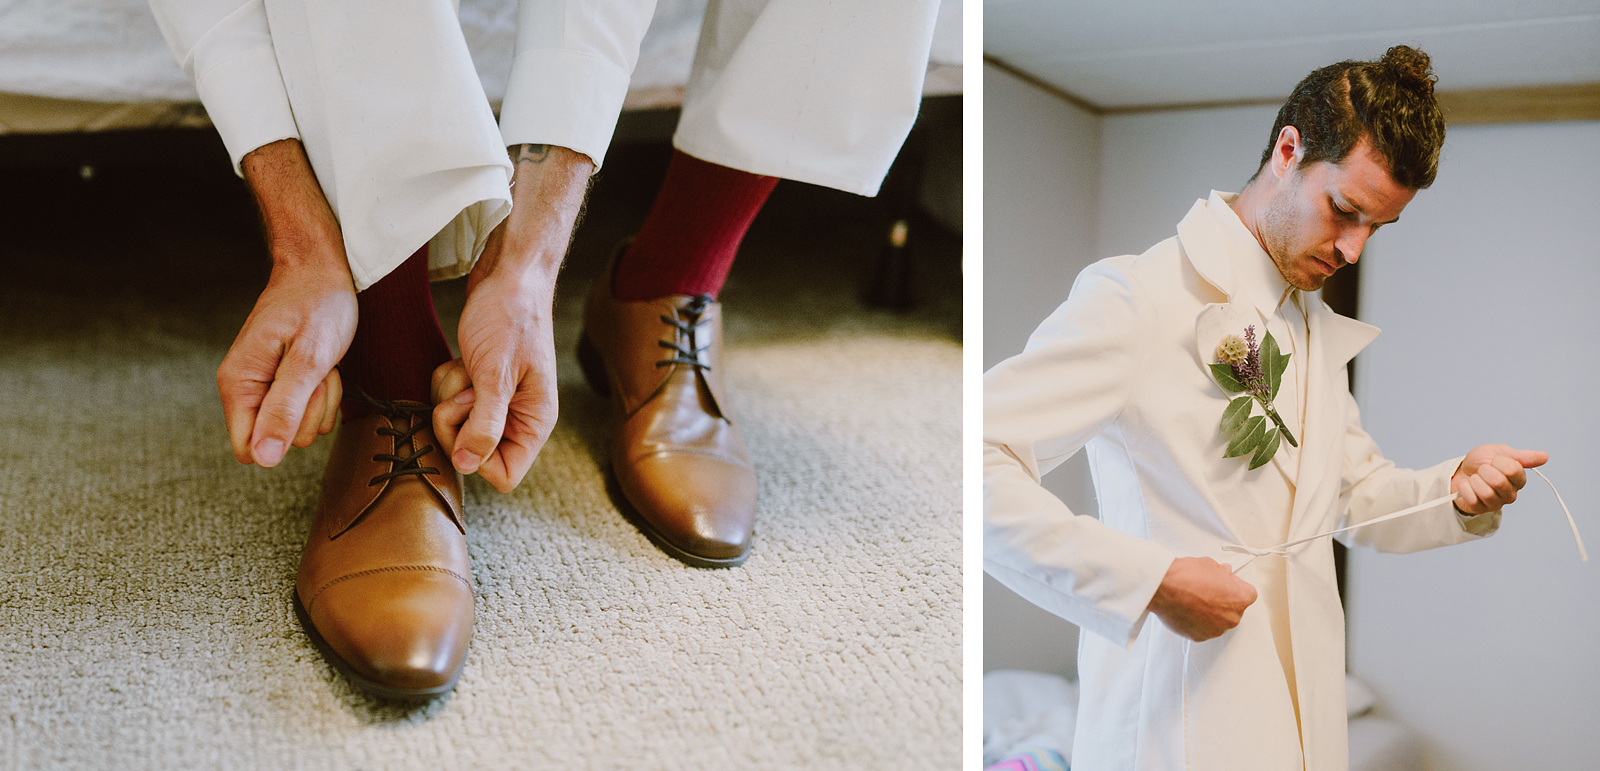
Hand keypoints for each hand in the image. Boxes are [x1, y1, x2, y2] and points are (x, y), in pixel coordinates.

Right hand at [218, 260, 353, 465]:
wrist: (320, 271)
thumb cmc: (316, 304)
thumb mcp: (308, 359)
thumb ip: (284, 410)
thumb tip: (264, 459)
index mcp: (238, 384)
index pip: (248, 448)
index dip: (281, 438)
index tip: (300, 400)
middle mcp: (246, 390)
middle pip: (281, 441)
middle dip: (310, 411)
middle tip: (316, 371)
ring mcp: (267, 389)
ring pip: (302, 429)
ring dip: (322, 399)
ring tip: (320, 362)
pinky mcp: (287, 386)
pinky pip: (312, 413)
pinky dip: (326, 392)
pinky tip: (324, 364)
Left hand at [430, 143, 591, 492]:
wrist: (509, 274)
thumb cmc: (511, 316)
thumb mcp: (495, 374)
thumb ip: (484, 424)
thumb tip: (467, 465)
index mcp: (535, 421)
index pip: (504, 474)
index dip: (476, 455)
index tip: (469, 417)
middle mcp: (519, 417)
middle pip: (474, 453)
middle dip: (458, 420)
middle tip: (467, 385)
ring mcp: (498, 401)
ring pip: (457, 427)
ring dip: (450, 396)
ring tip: (468, 365)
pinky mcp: (479, 384)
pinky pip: (450, 402)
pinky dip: (448, 381)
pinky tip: (462, 358)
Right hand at [1148, 557, 1257, 641]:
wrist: (1163, 588)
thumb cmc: (1187, 576)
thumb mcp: (1210, 565)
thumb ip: (1222, 573)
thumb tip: (1223, 574)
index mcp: (1241, 598)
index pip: (1248, 594)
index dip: (1235, 587)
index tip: (1225, 584)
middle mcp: (1233, 617)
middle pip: (1233, 610)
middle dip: (1223, 601)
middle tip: (1207, 591)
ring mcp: (1216, 629)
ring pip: (1218, 621)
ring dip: (1210, 613)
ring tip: (1193, 600)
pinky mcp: (1200, 636)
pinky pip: (1203, 629)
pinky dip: (1197, 622)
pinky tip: (1187, 610)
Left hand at [1453, 444, 1546, 514]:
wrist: (1461, 471)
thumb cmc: (1481, 462)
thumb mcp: (1500, 452)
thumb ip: (1522, 456)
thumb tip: (1545, 456)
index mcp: (1518, 479)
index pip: (1512, 470)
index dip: (1498, 461)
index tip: (1494, 460)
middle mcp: (1511, 494)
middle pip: (1498, 482)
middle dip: (1485, 471)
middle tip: (1482, 470)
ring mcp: (1496, 503)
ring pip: (1486, 493)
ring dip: (1475, 481)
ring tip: (1475, 479)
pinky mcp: (1481, 510)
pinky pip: (1472, 499)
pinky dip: (1465, 488)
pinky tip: (1468, 486)